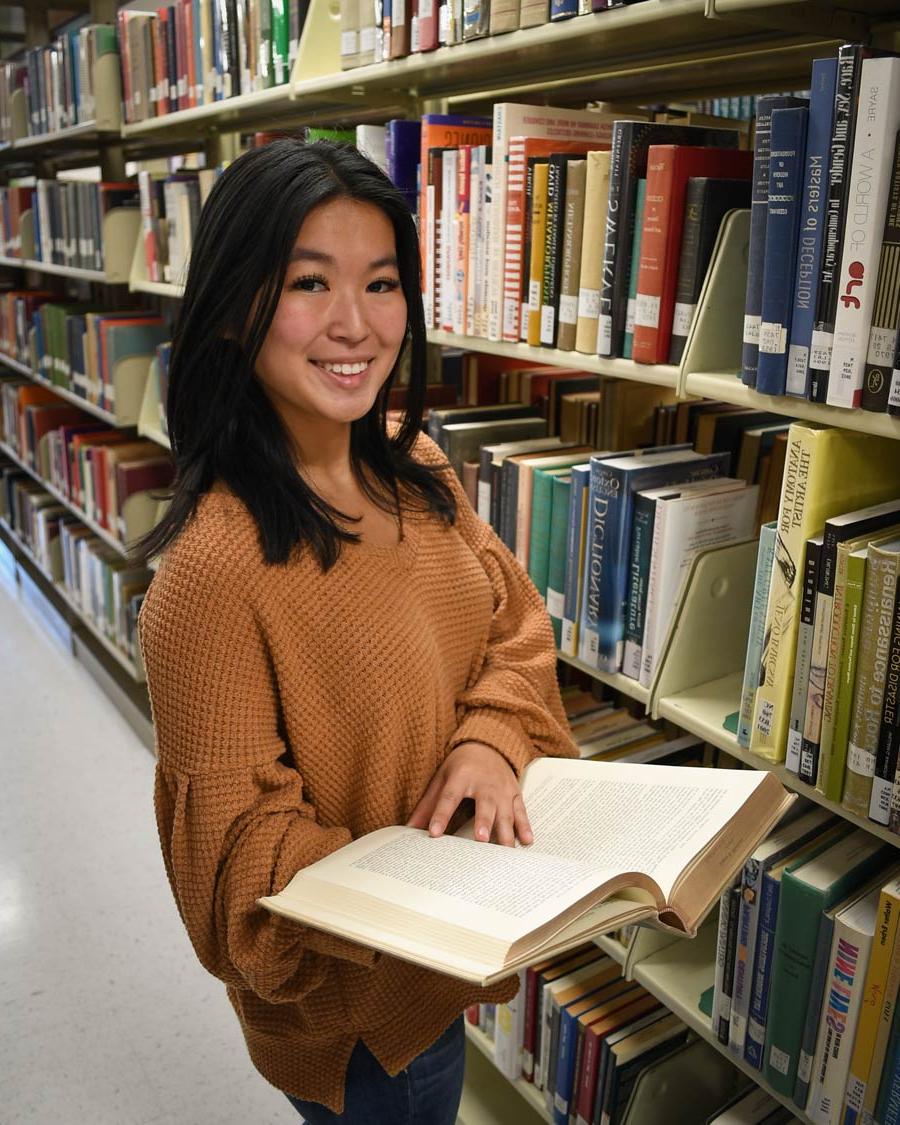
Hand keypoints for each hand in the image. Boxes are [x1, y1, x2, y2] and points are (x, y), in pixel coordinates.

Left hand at [406, 741, 532, 846]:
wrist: (487, 744)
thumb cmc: (461, 765)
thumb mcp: (441, 778)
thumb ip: (428, 804)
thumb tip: (411, 828)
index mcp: (461, 777)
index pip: (449, 798)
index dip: (441, 815)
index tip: (434, 833)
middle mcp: (484, 783)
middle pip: (484, 805)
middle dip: (484, 822)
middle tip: (481, 839)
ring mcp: (502, 789)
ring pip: (505, 812)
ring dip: (506, 831)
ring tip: (505, 850)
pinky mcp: (515, 793)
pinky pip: (521, 811)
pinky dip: (525, 826)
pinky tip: (526, 841)